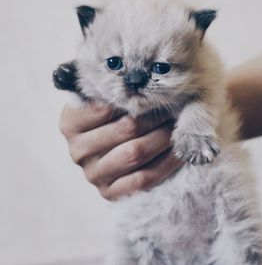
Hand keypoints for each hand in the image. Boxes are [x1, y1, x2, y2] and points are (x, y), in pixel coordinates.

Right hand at [59, 102, 181, 199]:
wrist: (107, 150)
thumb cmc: (108, 119)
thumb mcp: (102, 99)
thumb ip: (110, 90)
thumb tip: (138, 81)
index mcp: (71, 123)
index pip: (106, 107)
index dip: (135, 99)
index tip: (156, 94)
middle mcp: (78, 150)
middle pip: (125, 129)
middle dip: (156, 118)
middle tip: (175, 108)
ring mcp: (92, 174)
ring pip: (135, 154)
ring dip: (163, 139)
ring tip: (178, 127)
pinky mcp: (108, 193)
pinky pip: (143, 179)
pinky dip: (165, 164)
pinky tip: (177, 151)